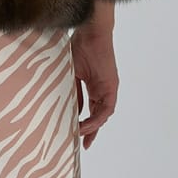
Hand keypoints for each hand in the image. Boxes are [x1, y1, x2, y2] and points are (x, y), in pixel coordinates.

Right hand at [72, 24, 117, 148]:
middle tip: (83, 145)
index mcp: (93, 85)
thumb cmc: (79, 46)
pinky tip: (87, 126)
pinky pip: (106, 109)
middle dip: (91, 131)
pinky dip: (97, 119)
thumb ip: (71, 89)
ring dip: (93, 127)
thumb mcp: (71, 72)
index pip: (90, 109)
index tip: (75, 132)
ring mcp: (108, 88)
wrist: (91, 32)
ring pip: (103, 115)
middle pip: (98, 116)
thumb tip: (66, 106)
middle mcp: (102, 89)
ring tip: (81, 136)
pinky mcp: (111, 87)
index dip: (84, 122)